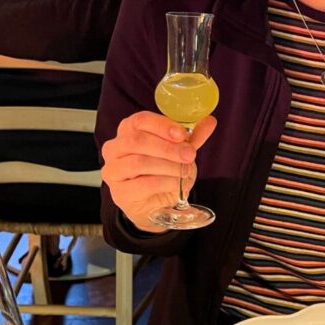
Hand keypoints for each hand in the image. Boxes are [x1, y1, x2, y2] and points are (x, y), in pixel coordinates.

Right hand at [101, 111, 216, 232]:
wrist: (156, 203)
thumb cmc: (163, 170)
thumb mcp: (179, 150)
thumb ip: (193, 136)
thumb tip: (210, 121)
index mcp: (128, 129)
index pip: (140, 120)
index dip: (162, 126)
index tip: (182, 135)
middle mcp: (115, 148)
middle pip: (137, 141)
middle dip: (167, 148)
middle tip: (189, 155)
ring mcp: (113, 170)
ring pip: (139, 163)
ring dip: (168, 166)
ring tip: (184, 171)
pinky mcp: (120, 192)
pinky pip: (143, 184)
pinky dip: (165, 183)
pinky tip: (176, 184)